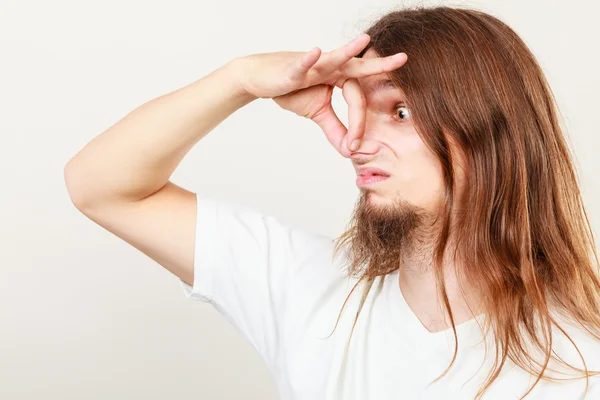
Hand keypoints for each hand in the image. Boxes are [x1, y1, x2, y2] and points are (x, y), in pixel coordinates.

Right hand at [233, 34, 407, 155]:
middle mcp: (331, 67)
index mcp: (340, 77)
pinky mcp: (293, 67)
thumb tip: (351, 150)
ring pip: (334, 58)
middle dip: (380, 64)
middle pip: (358, 68)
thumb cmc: (292, 90)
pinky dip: (309, 60)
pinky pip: (303, 63)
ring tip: (364, 41)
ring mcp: (313, 65)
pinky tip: (316, 52)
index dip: (358, 124)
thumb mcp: (318, 113)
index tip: (355, 147)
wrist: (261, 79)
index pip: (357, 100)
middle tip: (403, 59)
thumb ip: (336, 130)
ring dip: (349, 50)